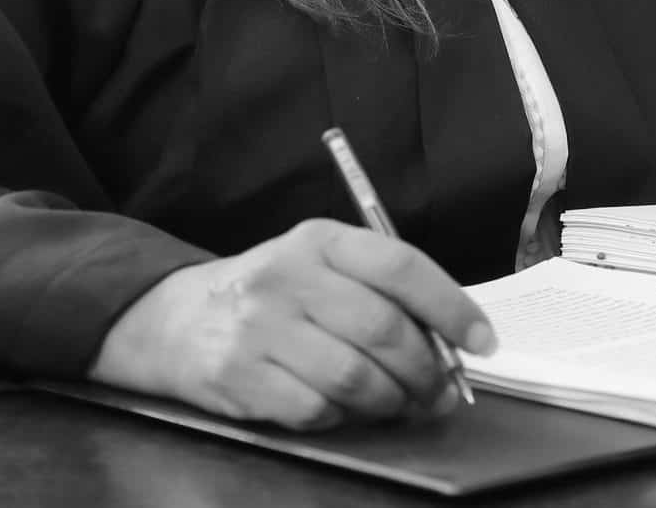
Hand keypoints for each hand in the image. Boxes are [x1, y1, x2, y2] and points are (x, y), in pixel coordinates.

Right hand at [86, 218, 495, 430]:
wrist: (173, 318)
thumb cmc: (269, 294)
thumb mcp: (317, 267)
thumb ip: (376, 291)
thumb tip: (450, 342)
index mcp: (318, 240)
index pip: (400, 265)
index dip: (451, 305)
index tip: (483, 340)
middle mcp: (288, 275)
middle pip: (384, 330)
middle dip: (426, 371)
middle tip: (439, 392)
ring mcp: (260, 327)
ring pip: (355, 377)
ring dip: (390, 401)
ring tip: (396, 404)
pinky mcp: (240, 375)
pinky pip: (316, 409)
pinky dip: (341, 417)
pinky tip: (340, 407)